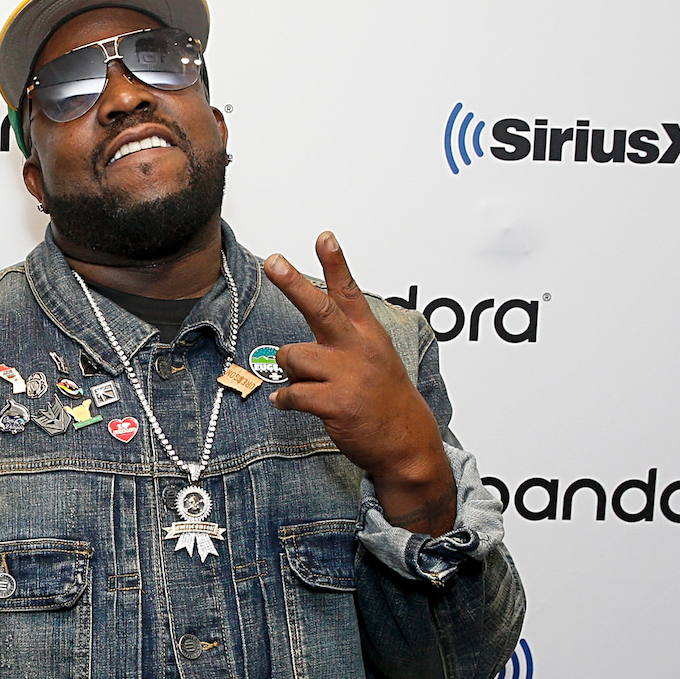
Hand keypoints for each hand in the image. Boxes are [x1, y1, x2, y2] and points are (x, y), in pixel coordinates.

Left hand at [263, 233, 456, 534]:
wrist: (405, 442)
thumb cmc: (383, 398)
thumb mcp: (374, 358)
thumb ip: (342, 341)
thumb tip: (295, 344)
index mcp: (367, 335)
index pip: (348, 292)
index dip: (335, 264)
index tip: (324, 236)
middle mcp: (357, 349)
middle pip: (320, 310)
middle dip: (293, 284)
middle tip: (274, 261)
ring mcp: (347, 376)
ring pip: (292, 357)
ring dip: (289, 371)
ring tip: (304, 384)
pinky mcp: (335, 404)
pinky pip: (291, 394)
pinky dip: (284, 399)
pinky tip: (291, 403)